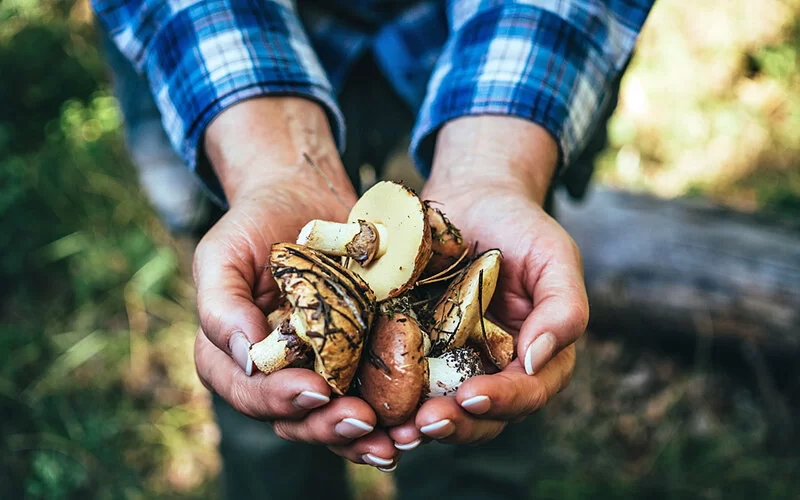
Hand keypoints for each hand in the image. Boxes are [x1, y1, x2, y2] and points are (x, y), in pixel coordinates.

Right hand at [192, 98, 399, 467]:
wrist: (302, 198)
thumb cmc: (253, 224)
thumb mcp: (222, 254)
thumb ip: (220, 305)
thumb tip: (246, 356)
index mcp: (231, 359)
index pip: (250, 392)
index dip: (280, 399)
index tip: (316, 391)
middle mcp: (273, 374)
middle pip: (295, 418)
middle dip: (329, 426)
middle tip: (365, 422)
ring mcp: (316, 369)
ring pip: (335, 417)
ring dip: (364, 436)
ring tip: (395, 438)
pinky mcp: (354, 357)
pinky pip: (369, 392)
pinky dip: (389, 411)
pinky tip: (414, 419)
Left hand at [389, 116, 587, 446]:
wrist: (470, 198)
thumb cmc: (519, 226)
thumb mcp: (553, 257)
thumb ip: (563, 308)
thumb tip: (537, 360)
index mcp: (533, 357)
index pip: (527, 392)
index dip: (504, 401)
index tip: (473, 397)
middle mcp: (492, 370)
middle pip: (480, 417)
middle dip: (455, 425)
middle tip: (425, 424)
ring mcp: (450, 364)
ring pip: (438, 410)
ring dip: (417, 425)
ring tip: (394, 430)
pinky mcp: (412, 351)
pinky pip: (399, 384)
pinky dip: (386, 400)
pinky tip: (366, 403)